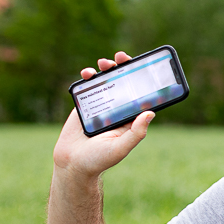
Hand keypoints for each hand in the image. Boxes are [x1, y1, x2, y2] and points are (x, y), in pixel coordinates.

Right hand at [52, 52, 152, 178]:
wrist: (73, 164)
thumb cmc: (100, 159)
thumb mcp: (121, 147)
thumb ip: (136, 132)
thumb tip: (151, 113)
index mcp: (130, 118)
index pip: (140, 95)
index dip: (143, 80)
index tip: (144, 66)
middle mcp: (118, 109)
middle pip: (124, 83)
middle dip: (123, 68)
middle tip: (121, 58)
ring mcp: (101, 105)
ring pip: (106, 82)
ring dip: (106, 69)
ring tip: (104, 64)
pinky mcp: (84, 105)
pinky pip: (88, 87)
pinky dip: (88, 77)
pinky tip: (88, 73)